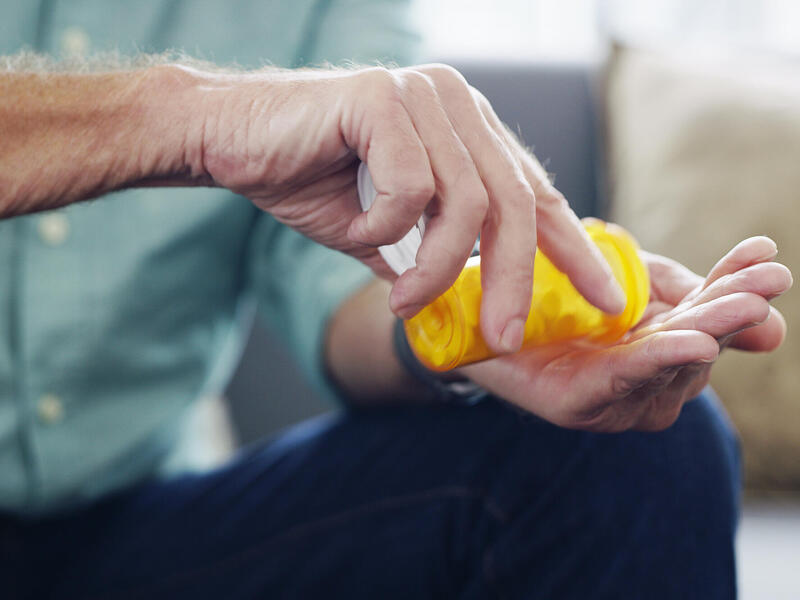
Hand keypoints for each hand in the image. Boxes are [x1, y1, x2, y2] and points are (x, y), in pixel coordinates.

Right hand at [188, 64, 625, 353]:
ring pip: (467, 202)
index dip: (574, 250)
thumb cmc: (310, 179)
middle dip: (512, 282)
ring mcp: (424, 95)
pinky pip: (409, 188)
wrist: (230, 139)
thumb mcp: (386, 230)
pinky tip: (358, 232)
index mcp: (469, 130)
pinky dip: (385, 229)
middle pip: (513, 204)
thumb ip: (431, 253)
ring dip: (437, 269)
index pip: (536, 193)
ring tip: (404, 301)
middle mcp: (458, 104)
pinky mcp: (384, 98)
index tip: (604, 300)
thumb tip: (469, 303)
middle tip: (500, 340)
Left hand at [460, 235, 791, 431]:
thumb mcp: (631, 280)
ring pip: (669, 364)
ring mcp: (615, 400)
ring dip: (707, 332)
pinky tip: (693, 345)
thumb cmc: (560, 299)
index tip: (767, 257)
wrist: (478, 313)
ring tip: (742, 306)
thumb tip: (769, 324)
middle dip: (732, 313)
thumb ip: (688, 294)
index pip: (708, 317)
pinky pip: (621, 380)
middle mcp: (647, 382)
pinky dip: (658, 362)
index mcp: (663, 349)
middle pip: (698, 345)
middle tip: (768, 282)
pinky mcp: (577, 404)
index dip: (737, 288)